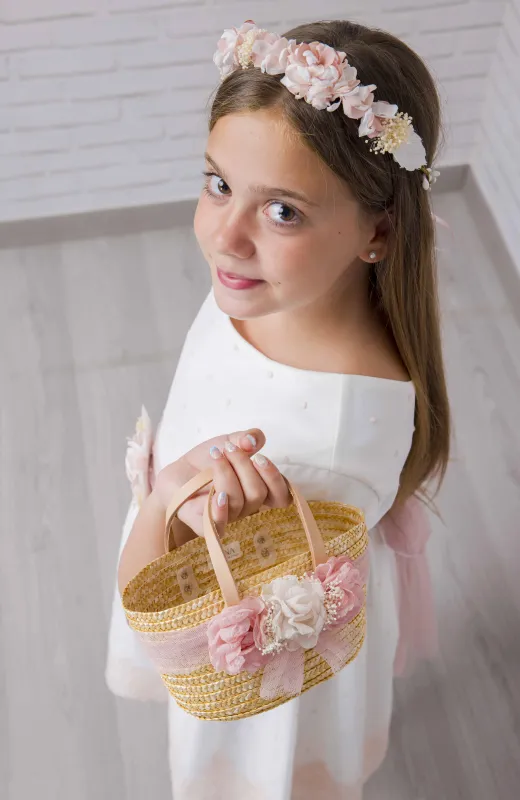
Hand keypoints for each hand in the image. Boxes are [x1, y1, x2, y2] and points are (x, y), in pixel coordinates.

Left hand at [152, 428, 290, 543]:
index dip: (275, 479)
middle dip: (243, 465)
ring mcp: (227, 518)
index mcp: (259, 491)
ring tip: (215, 455)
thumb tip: (252, 440)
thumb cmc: (208, 462)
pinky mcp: (205, 525)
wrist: (177, 474)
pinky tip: (218, 495)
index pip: (281, 497)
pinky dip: (221, 509)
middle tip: (229, 448)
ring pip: (239, 501)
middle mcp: (247, 508)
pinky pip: (219, 525)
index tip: (259, 457)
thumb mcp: (230, 441)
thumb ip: (247, 437)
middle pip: (258, 494)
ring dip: (227, 473)